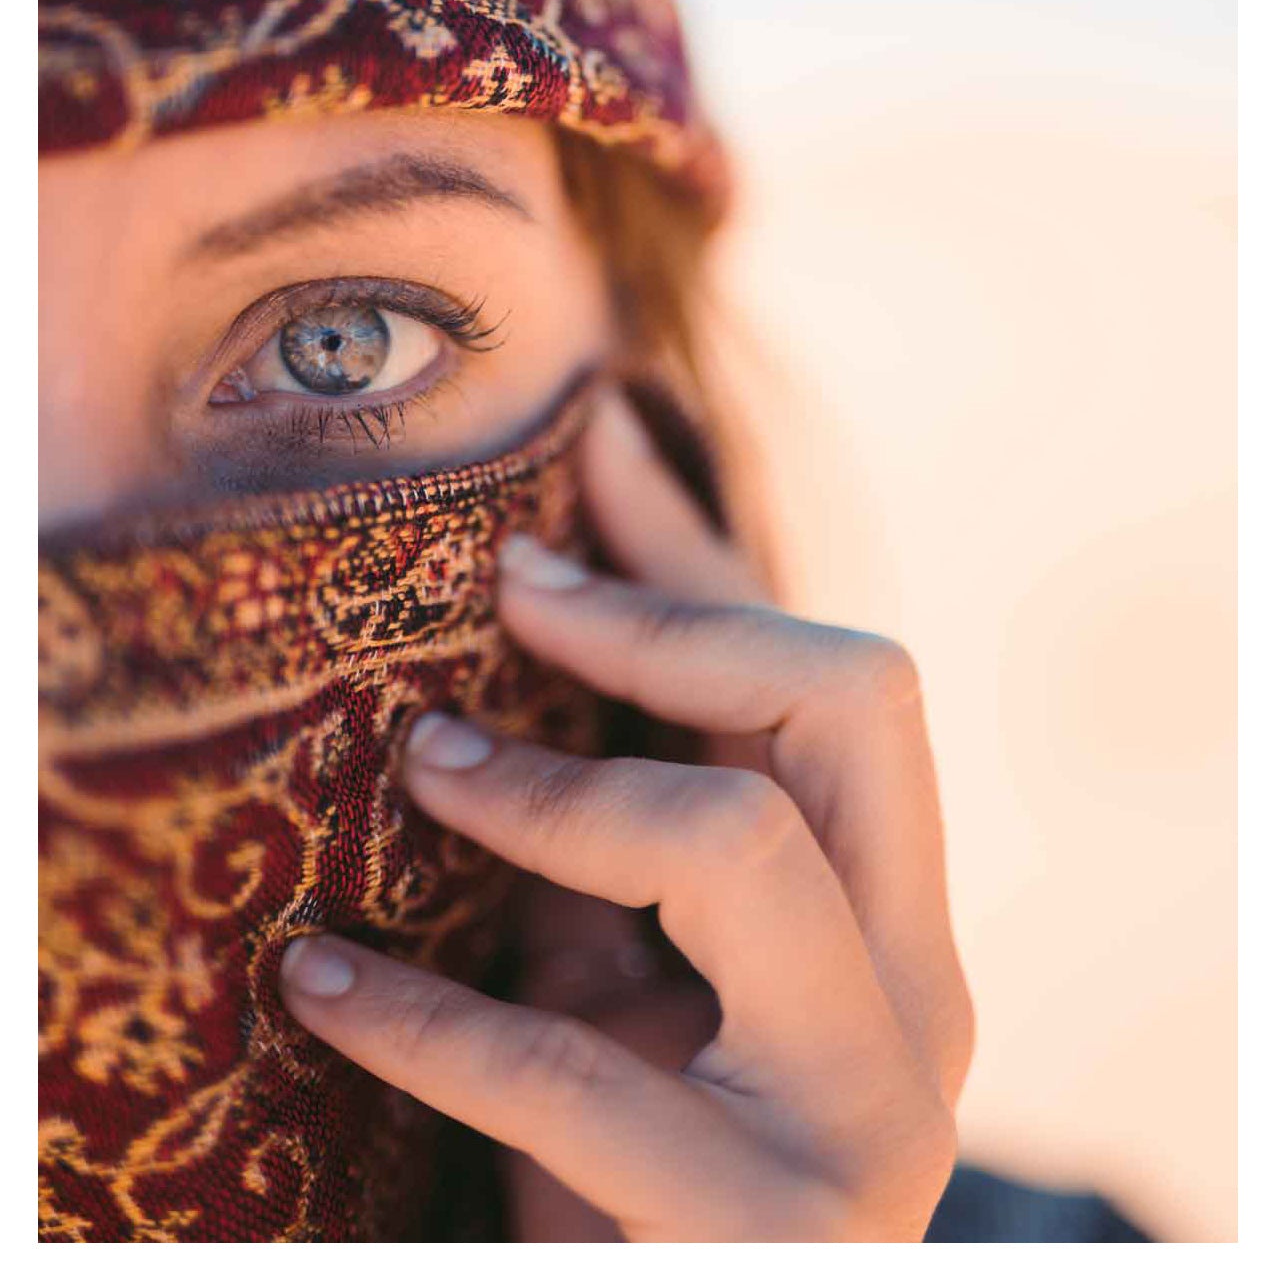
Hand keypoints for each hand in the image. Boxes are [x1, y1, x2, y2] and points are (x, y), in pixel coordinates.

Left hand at [279, 389, 973, 1241]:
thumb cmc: (631, 1158)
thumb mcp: (633, 955)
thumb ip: (615, 804)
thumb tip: (535, 596)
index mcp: (902, 916)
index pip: (845, 675)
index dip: (700, 557)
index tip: (564, 477)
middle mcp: (924, 995)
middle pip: (851, 700)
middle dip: (670, 623)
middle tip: (512, 599)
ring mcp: (865, 1116)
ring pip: (738, 841)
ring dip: (557, 787)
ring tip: (424, 768)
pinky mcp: (761, 1234)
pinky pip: (575, 1070)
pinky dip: (427, 1009)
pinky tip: (320, 982)